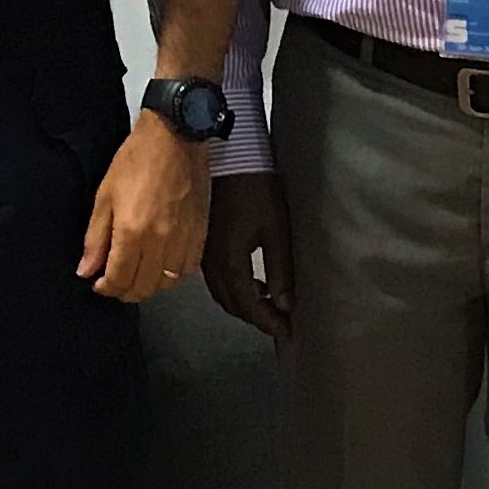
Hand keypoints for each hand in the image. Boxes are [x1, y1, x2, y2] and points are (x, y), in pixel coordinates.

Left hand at [79, 112, 209, 301]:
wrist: (175, 138)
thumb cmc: (137, 160)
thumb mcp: (104, 196)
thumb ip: (95, 239)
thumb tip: (86, 269)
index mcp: (133, 232)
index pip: (118, 279)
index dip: (105, 288)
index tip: (97, 283)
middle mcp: (161, 242)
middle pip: (143, 288)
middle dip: (124, 291)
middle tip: (113, 282)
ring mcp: (184, 240)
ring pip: (166, 283)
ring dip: (148, 285)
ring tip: (136, 273)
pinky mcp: (200, 234)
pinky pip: (187, 270)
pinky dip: (172, 275)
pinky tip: (160, 265)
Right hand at [204, 171, 294, 342]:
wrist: (227, 156)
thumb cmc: (256, 189)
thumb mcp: (276, 228)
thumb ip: (279, 269)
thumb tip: (285, 304)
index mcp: (229, 261)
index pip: (247, 304)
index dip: (267, 322)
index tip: (286, 332)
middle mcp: (211, 263)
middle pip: (231, 303)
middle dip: (255, 317)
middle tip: (280, 322)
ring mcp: (203, 253)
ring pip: (221, 292)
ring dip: (243, 303)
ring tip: (269, 304)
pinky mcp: (202, 243)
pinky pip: (216, 279)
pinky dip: (234, 288)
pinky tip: (252, 282)